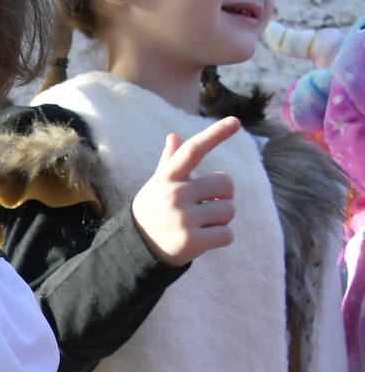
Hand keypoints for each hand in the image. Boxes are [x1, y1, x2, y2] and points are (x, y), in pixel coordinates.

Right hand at [130, 116, 239, 266]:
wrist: (135, 249)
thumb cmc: (153, 212)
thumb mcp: (157, 186)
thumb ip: (170, 162)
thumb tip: (174, 136)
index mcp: (168, 178)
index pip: (193, 150)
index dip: (215, 134)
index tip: (236, 121)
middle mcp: (175, 194)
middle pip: (225, 184)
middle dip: (223, 196)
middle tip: (207, 207)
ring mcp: (183, 218)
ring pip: (229, 210)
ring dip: (221, 220)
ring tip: (201, 225)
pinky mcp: (191, 241)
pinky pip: (227, 234)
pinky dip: (221, 238)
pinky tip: (204, 240)